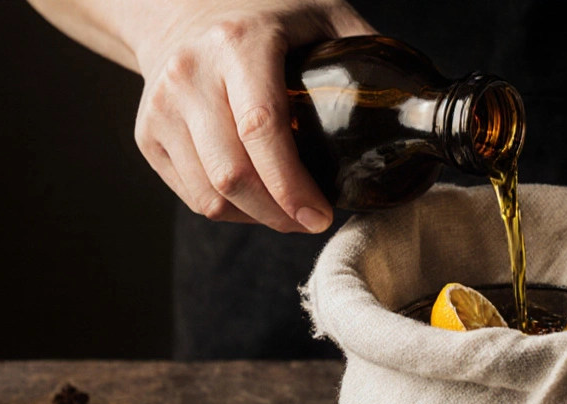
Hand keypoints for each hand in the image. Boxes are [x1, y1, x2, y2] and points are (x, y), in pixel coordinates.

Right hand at [131, 1, 373, 232]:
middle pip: (233, 174)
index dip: (291, 183)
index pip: (260, 126)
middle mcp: (191, 73)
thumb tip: (419, 100)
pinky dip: (230, 212)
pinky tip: (256, 201)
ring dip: (257, 219)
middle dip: (279, 213)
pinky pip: (193, 197)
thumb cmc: (262, 19)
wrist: (178, 13)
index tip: (320, 214)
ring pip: (210, 195)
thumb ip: (364, 49)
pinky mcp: (147, 135)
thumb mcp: (319, 15)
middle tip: (312, 220)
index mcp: (238, 44)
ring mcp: (162, 107)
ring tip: (288, 214)